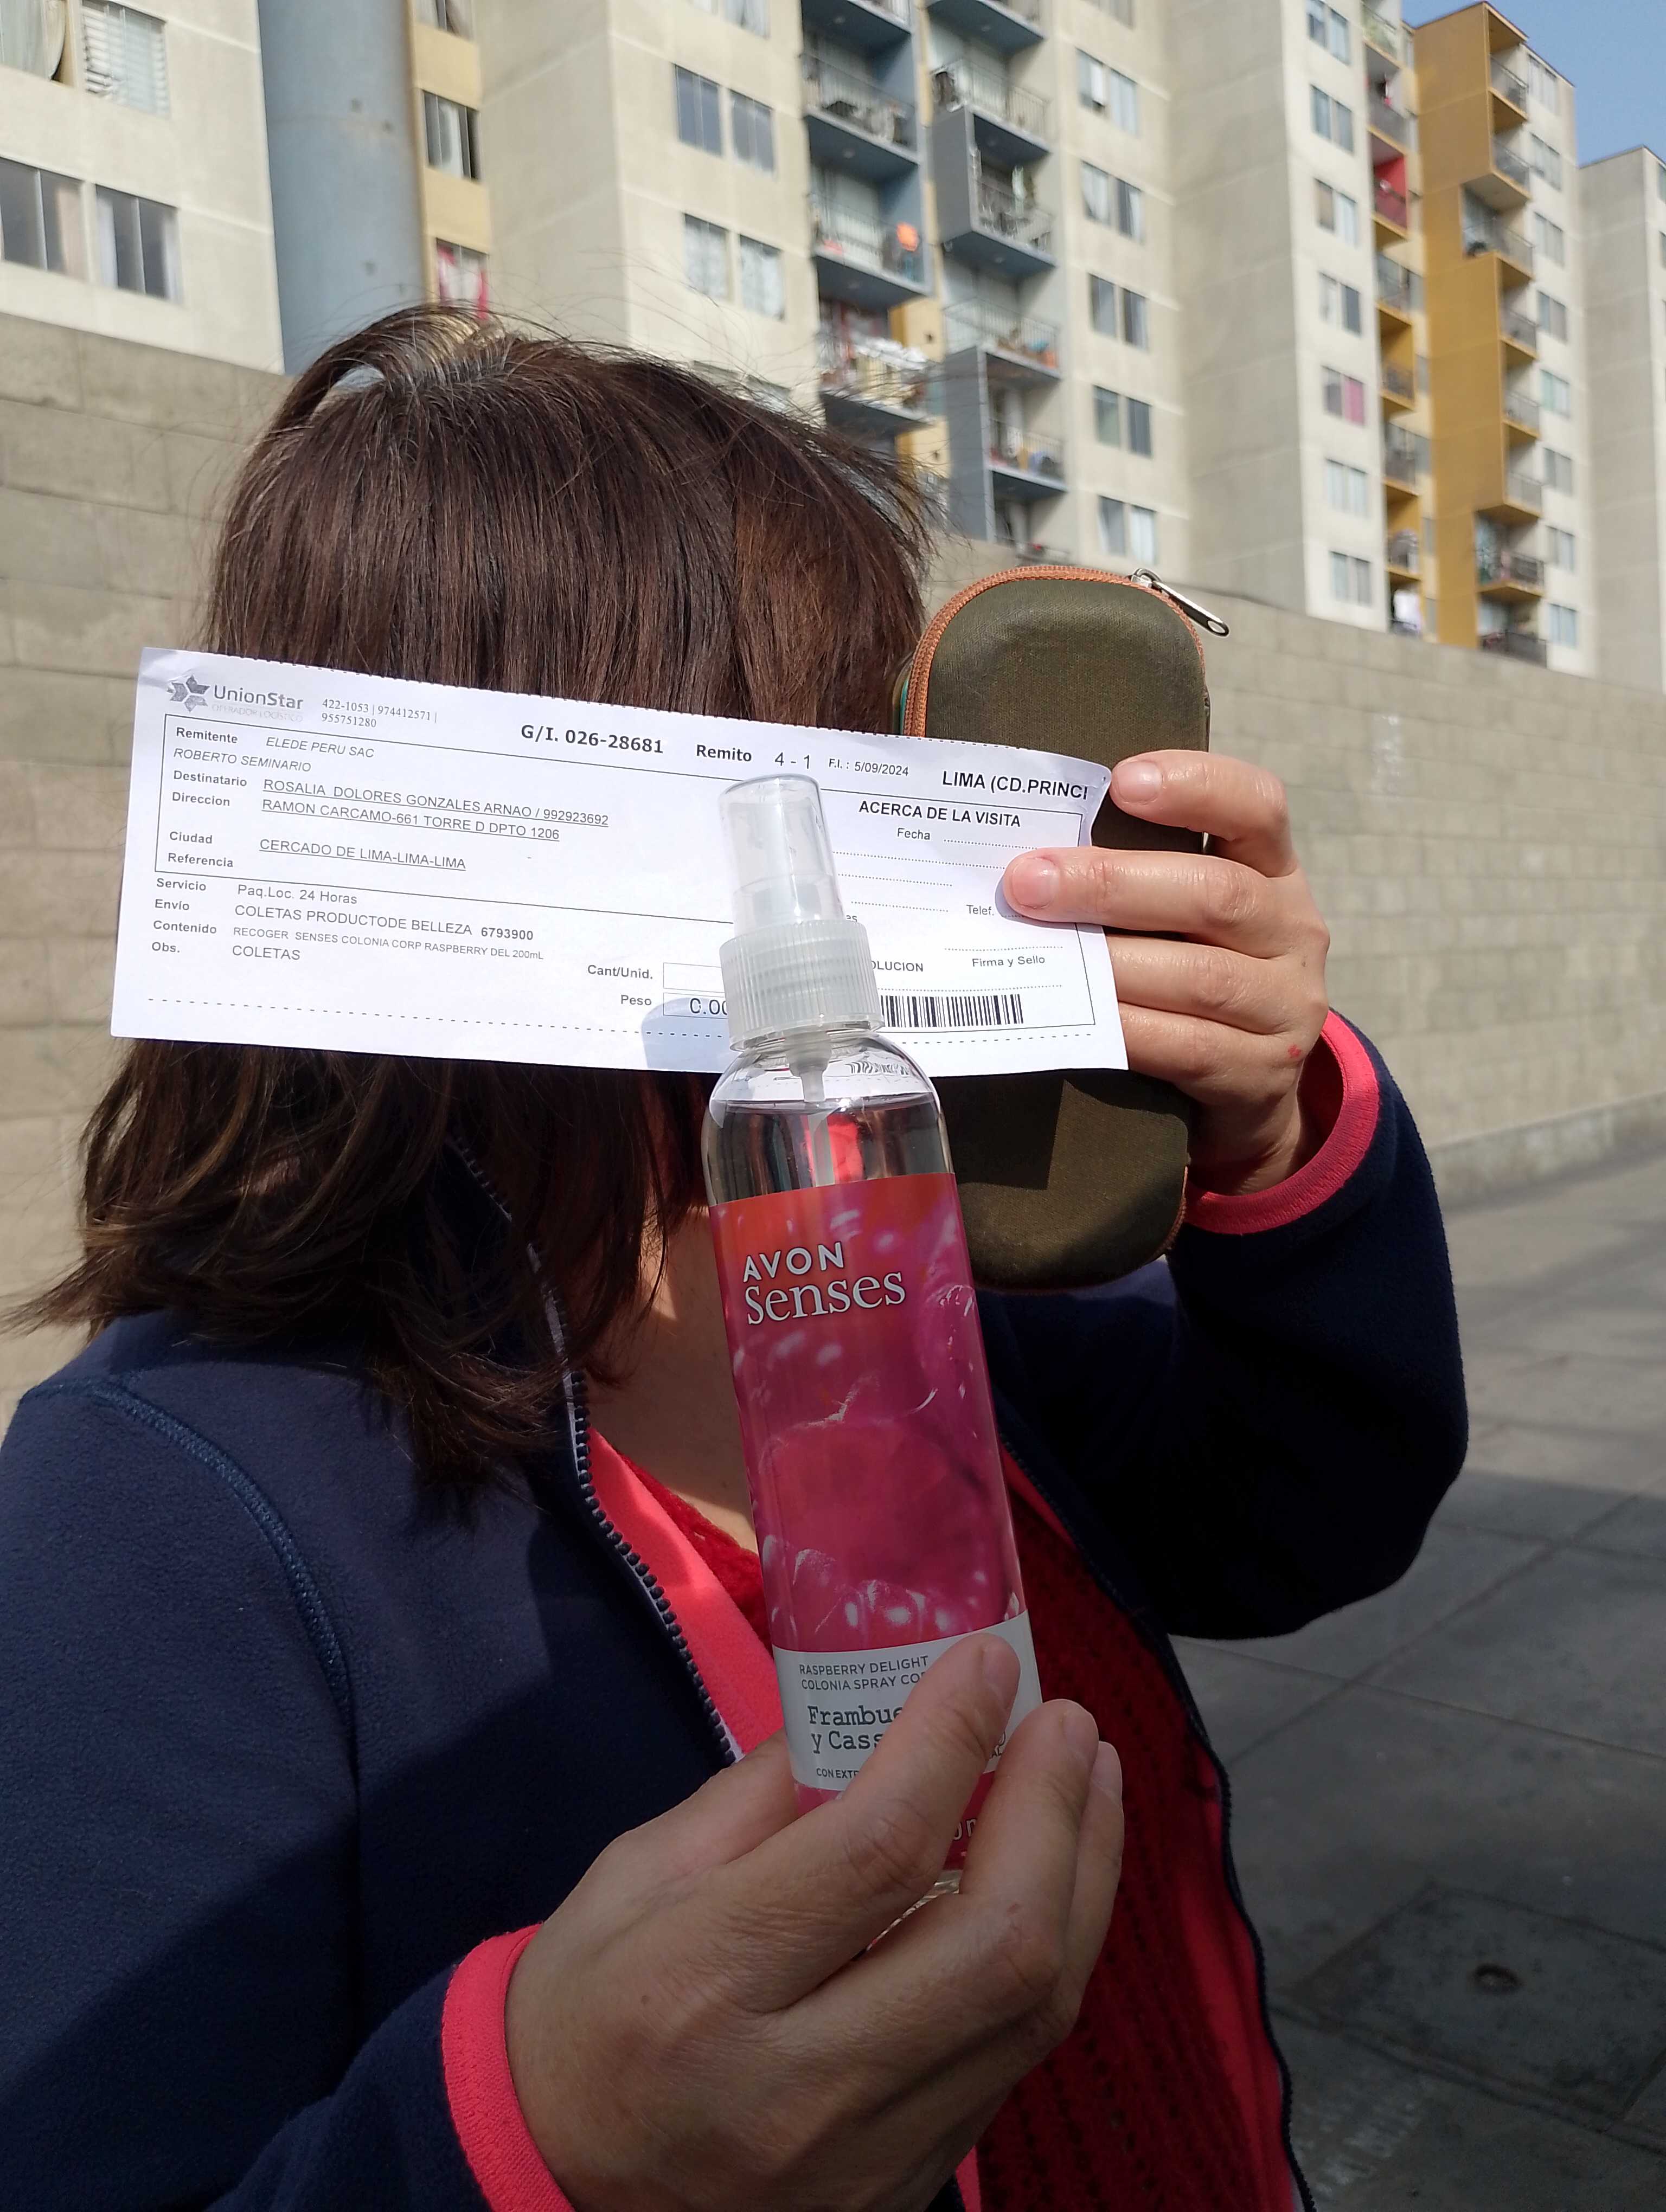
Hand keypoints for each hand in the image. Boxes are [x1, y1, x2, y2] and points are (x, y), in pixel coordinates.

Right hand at [505, 1636, 1122, 2211]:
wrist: (559, 2187)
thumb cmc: (586, 2010)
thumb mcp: (634, 1878)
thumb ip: (757, 1797)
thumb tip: (873, 1707)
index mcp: (705, 1986)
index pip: (876, 1847)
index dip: (952, 1739)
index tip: (989, 1661)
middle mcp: (799, 2086)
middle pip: (990, 1942)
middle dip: (1050, 1812)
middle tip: (1066, 1719)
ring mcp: (865, 2154)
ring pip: (1032, 2008)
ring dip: (1083, 1875)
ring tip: (1089, 1778)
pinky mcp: (906, 2185)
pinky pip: (1016, 2058)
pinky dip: (1057, 1950)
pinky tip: (1060, 1876)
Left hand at [1002, 752, 1330, 1192]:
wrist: (1254, 1089)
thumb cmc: (1196, 975)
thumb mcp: (1188, 917)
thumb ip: (1137, 878)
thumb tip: (1026, 855)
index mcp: (1274, 872)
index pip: (1257, 807)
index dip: (1196, 786)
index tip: (1121, 781)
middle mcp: (1293, 931)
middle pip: (1214, 894)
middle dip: (1112, 885)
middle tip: (1027, 882)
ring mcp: (1284, 1006)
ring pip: (1200, 976)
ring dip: (1110, 963)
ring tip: (1037, 952)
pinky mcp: (1261, 1074)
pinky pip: (1187, 1046)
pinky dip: (1124, 1028)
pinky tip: (1073, 1015)